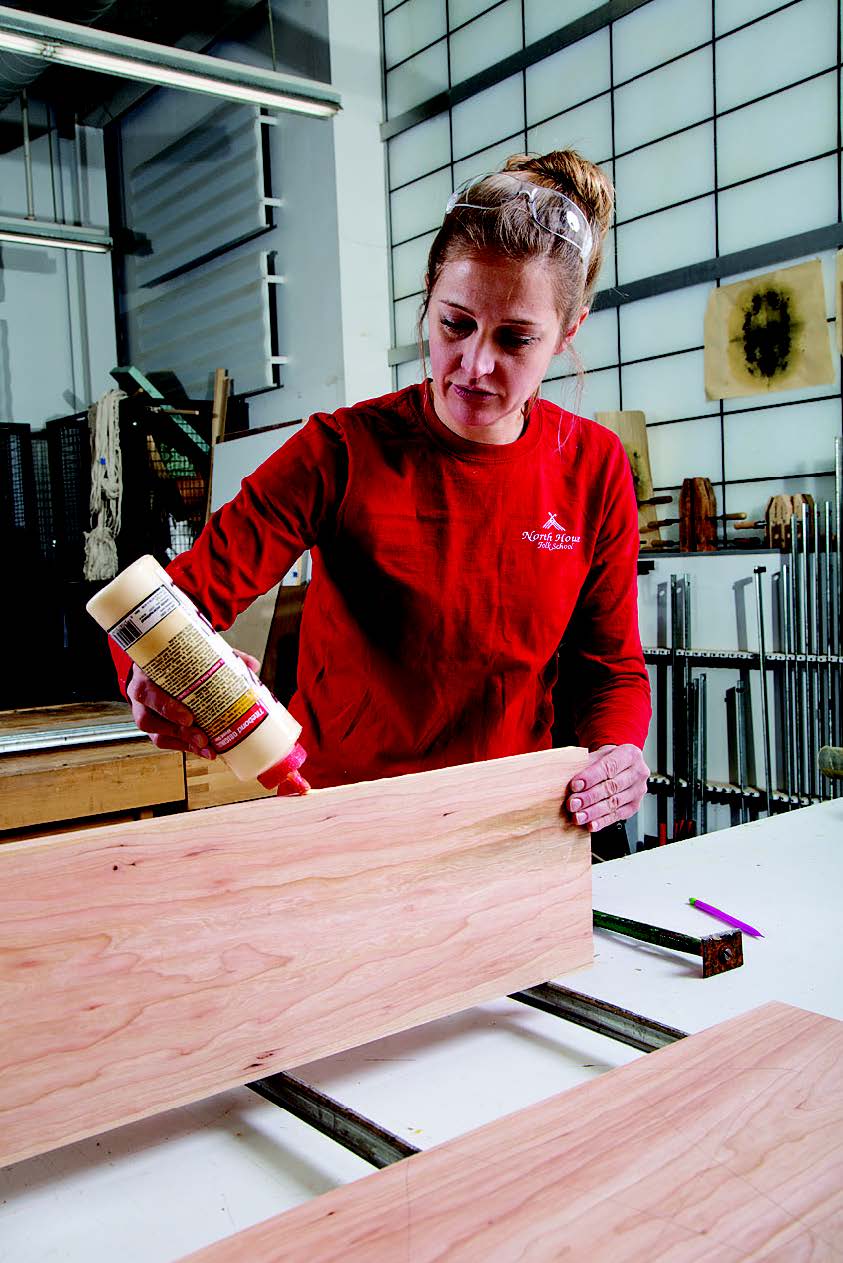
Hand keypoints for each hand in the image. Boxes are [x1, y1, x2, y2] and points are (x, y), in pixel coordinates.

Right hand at [127, 649, 260, 758]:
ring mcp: (144, 711)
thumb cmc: (173, 660)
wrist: (155, 664)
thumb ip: (220, 658)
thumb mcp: (192, 654)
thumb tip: (252, 665)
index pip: (147, 691)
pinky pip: (163, 740)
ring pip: (156, 733)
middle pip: (150, 718)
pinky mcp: (153, 725)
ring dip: (183, 742)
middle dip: (179, 731)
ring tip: (206, 747)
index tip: (189, 717)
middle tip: (202, 737)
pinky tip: (202, 749)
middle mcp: (140, 694)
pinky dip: (183, 746)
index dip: (166, 707)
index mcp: (145, 673)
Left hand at [566, 743, 649, 832]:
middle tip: (573, 803)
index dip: (590, 777)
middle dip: (589, 797)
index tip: (574, 785)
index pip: (609, 767)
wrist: (620, 766)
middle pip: (611, 787)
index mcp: (630, 754)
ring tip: (578, 816)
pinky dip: (602, 821)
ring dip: (593, 812)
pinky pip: (618, 816)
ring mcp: (638, 791)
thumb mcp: (597, 754)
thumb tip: (566, 776)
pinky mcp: (634, 806)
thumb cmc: (607, 759)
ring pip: (614, 803)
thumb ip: (585, 763)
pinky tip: (591, 824)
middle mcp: (638, 772)